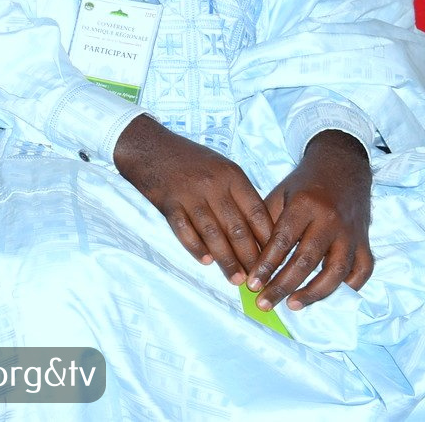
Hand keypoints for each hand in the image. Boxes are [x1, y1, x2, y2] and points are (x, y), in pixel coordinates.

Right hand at [114, 116, 273, 283]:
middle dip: (250, 258)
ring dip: (226, 260)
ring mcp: (189, 194)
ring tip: (236, 279)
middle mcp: (213, 185)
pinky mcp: (168, 203)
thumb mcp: (221, 167)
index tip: (275, 260)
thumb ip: (238, 194)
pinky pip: (184, 231)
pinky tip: (205, 261)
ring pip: (213, 234)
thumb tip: (257, 232)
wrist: (149, 146)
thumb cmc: (190, 159)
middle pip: (237, 228)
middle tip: (258, 279)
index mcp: (232, 176)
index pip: (257, 213)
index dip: (267, 239)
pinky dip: (195, 247)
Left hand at [247, 130, 373, 310]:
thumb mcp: (280, 193)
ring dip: (314, 293)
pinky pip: (362, 270)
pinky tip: (327, 295)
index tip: (252, 284)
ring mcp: (351, 233)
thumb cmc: (304, 183)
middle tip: (265, 302)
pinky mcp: (366, 241)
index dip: (266, 265)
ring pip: (336, 271)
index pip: (283, 241)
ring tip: (292, 305)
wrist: (343, 167)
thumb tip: (250, 257)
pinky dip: (348, 286)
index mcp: (304, 205)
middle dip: (283, 285)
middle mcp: (330, 221)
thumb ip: (266, 222)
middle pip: (306, 261)